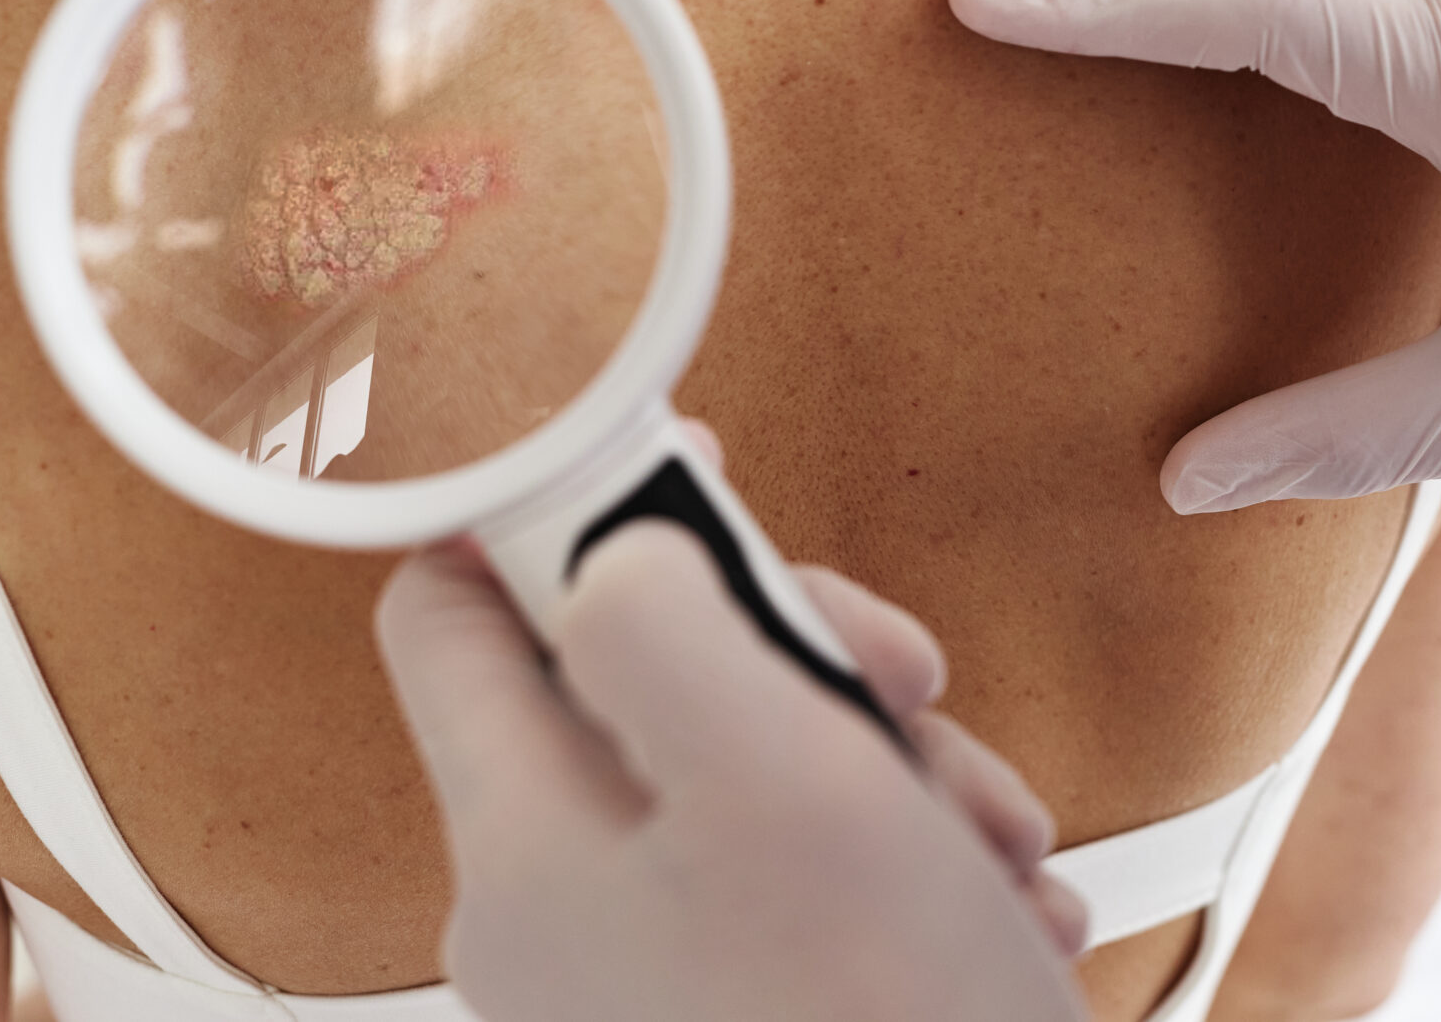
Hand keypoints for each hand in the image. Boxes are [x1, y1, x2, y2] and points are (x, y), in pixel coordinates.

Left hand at [376, 439, 1089, 1021]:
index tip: (688, 473)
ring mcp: (649, 980)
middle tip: (903, 684)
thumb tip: (615, 547)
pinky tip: (995, 902)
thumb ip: (662, 621)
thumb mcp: (781, 775)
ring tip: (987, 834)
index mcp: (523, 848)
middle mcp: (562, 919)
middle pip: (637, 681)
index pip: (445, 613)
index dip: (552, 510)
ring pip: (749, 774)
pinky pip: (804, 878)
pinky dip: (906, 859)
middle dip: (794, 652)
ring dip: (883, 763)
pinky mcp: (742, 1015)